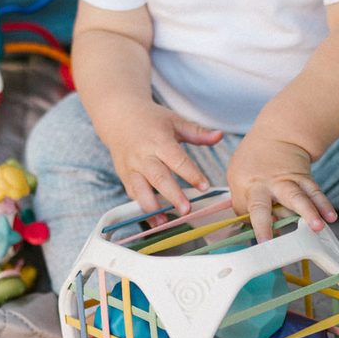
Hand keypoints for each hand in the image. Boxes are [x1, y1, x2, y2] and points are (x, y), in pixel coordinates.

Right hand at [109, 105, 222, 219]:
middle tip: (186, 209)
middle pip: (158, 177)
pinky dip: (143, 209)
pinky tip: (155, 221)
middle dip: (172, 195)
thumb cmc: (152, 120)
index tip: (204, 186)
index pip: (177, 159)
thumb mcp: (175, 121)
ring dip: (152, 207)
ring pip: (140, 189)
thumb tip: (220, 136)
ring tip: (165, 222)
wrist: (118, 116)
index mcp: (159, 140)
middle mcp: (143, 155)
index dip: (191, 174)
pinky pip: (133, 195)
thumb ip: (198, 132)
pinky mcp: (124, 176)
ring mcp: (131, 167)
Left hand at [227, 132, 336, 242]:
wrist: (279, 134)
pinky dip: (324, 205)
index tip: (256, 244)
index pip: (244, 209)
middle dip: (267, 222)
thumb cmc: (255, 159)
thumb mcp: (238, 176)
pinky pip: (315, 193)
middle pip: (264, 204)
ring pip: (297, 197)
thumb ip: (243, 203)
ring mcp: (286, 181)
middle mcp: (264, 185)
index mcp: (245, 185)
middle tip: (270, 240)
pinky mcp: (303, 179)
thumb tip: (251, 231)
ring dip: (308, 213)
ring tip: (317, 226)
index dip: (249, 226)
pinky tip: (331, 216)